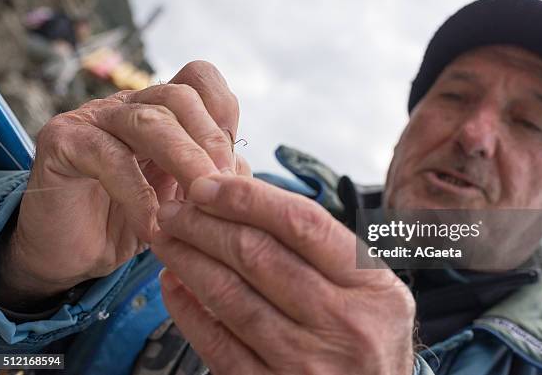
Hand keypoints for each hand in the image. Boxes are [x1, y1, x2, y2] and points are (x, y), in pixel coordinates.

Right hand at [0, 61, 244, 306]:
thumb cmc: (134, 222)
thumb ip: (211, 177)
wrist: (74, 254)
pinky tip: (154, 228)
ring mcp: (93, 118)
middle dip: (210, 141)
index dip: (223, 110)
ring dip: (184, 161)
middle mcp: (129, 105)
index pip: (199, 77)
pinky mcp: (62, 141)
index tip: (232, 156)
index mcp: (161, 110)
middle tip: (224, 186)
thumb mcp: (183, 198)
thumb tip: (240, 169)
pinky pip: (108, 157)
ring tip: (199, 201)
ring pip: (147, 121)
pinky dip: (138, 195)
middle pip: (178, 96)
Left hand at [152, 176, 415, 374]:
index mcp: (370, 286)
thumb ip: (326, 250)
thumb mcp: (374, 289)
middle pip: (257, 256)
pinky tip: (173, 285)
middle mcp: (341, 324)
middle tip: (174, 209)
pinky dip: (187, 311)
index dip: (246, 198)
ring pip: (230, 297)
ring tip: (167, 238)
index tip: (207, 185)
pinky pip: (218, 346)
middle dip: (204, 224)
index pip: (300, 224)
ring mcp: (305, 362)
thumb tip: (250, 205)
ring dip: (188, 260)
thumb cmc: (370, 337)